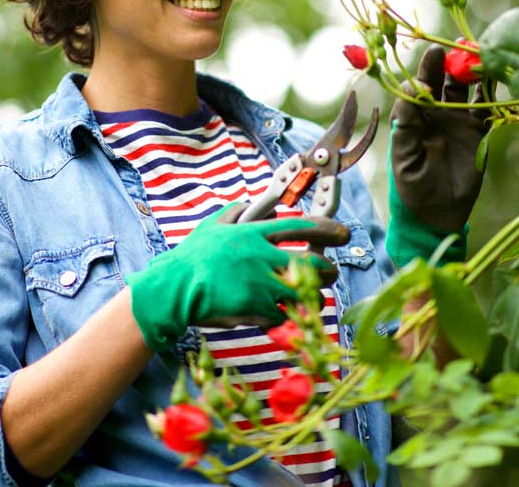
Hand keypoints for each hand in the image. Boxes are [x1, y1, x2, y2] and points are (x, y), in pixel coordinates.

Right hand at [126, 204, 349, 350]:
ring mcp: (261, 283)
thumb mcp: (212, 226)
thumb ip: (234, 213)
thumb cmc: (191, 257)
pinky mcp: (256, 308)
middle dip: (328, 269)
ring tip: (315, 297)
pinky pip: (283, 314)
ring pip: (303, 291)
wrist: (175, 288)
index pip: (301, 227)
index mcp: (254, 234)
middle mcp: (262, 256)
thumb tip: (250, 202)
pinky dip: (286, 316)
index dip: (327, 229)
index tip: (343, 232)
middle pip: (312, 262)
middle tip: (331, 272)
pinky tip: (283, 315)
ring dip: (313, 295)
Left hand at [386, 44, 490, 266]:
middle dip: (450, 62)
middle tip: (459, 44)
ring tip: (482, 54)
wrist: (437, 213)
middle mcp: (435, 113)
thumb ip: (407, 124)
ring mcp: (457, 120)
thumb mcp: (404, 156)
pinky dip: (491, 94)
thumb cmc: (412, 186)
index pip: (419, 86)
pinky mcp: (477, 132)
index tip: (434, 53)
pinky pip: (485, 108)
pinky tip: (497, 77)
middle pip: (443, 81)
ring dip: (472, 73)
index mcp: (414, 116)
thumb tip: (410, 90)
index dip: (426, 69)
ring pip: (466, 90)